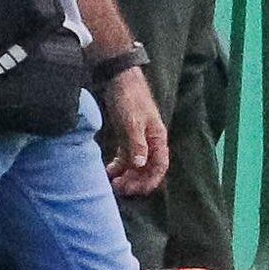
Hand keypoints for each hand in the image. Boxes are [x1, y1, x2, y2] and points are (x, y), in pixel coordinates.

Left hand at [99, 60, 167, 192]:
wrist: (119, 78)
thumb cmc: (129, 98)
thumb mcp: (132, 122)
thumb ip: (137, 144)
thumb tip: (141, 165)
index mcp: (158, 138)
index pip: (160, 166)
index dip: (151, 181)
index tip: (136, 190)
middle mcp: (151, 141)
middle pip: (148, 169)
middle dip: (136, 181)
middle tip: (120, 189)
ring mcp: (139, 139)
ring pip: (136, 165)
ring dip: (127, 176)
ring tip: (113, 184)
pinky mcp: (128, 136)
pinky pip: (126, 157)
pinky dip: (119, 166)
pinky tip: (108, 171)